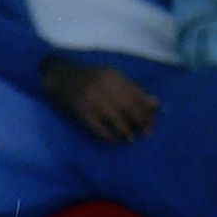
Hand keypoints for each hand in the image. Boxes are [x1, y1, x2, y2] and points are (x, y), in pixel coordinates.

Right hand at [40, 57, 159, 143]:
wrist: (60, 75)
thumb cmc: (91, 78)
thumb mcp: (114, 78)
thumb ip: (134, 90)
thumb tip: (156, 104)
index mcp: (116, 78)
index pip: (138, 97)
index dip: (147, 112)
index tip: (151, 124)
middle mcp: (106, 88)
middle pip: (130, 108)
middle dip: (141, 123)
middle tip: (145, 134)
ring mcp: (93, 100)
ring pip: (116, 120)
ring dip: (126, 131)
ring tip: (131, 139)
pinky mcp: (82, 111)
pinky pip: (98, 127)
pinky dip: (107, 136)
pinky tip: (112, 140)